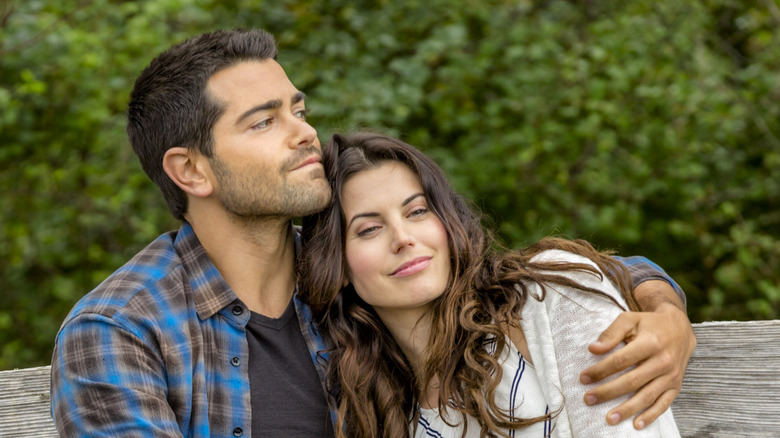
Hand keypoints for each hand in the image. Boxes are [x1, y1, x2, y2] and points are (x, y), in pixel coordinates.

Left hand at [579, 302, 695, 428]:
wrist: (680, 328)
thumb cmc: (649, 324)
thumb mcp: (629, 320)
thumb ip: (611, 333)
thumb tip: (593, 349)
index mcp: (650, 342)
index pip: (621, 360)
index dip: (601, 370)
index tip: (584, 378)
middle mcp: (663, 361)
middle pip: (632, 381)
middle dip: (608, 392)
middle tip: (589, 399)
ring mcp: (671, 375)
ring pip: (647, 396)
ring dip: (627, 409)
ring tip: (609, 418)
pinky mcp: (676, 385)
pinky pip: (664, 404)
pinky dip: (651, 416)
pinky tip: (636, 424)